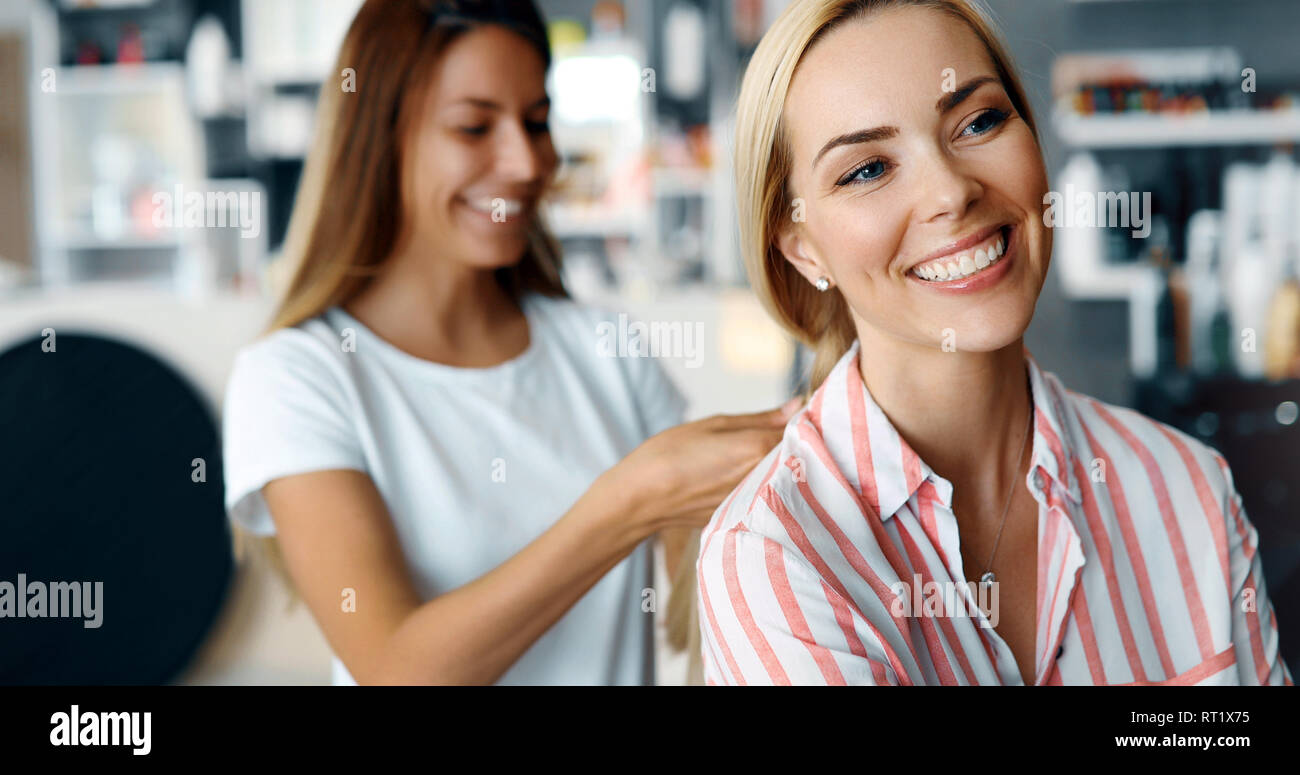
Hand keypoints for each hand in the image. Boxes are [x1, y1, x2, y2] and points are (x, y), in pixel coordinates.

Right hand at [604, 398, 803, 534]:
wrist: (639, 500)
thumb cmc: (668, 456)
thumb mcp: (713, 424)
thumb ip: (761, 418)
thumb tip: (796, 405)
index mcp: (758, 448)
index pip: (800, 431)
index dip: (805, 421)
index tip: (804, 414)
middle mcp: (763, 478)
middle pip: (795, 458)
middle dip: (795, 445)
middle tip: (777, 434)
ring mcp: (754, 501)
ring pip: (781, 478)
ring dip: (779, 466)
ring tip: (750, 457)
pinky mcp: (743, 516)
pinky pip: (764, 496)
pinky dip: (761, 485)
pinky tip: (737, 479)